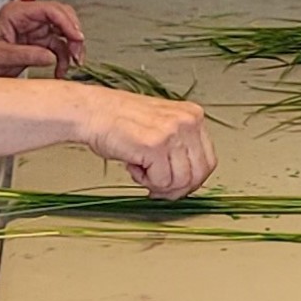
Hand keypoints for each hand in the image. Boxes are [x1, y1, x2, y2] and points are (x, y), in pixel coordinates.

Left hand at [0, 1, 84, 77]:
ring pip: (64, 33)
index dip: (66, 22)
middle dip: (73, 34)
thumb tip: (50, 56)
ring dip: (72, 48)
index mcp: (17, 13)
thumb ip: (25, 55)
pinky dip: (64, 59)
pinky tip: (60, 70)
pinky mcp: (39, 43)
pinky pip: (59, 47)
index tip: (76, 37)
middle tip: (77, 52)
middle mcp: (29, 18)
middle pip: (62, 17)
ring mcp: (35, 30)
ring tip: (72, 64)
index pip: (50, 9)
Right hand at [75, 89, 214, 197]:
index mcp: (193, 116)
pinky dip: (145, 181)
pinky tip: (133, 165)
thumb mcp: (162, 126)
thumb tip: (189, 181)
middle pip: (199, 174)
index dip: (191, 180)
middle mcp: (188, 122)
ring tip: (141, 170)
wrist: (92, 112)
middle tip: (158, 187)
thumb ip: (180, 148)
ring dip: (159, 184)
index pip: (208, 161)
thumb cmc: (120, 120)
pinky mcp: (155, 145)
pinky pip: (161, 181)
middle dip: (178, 188)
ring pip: (181, 181)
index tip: (175, 185)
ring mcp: (173, 133)